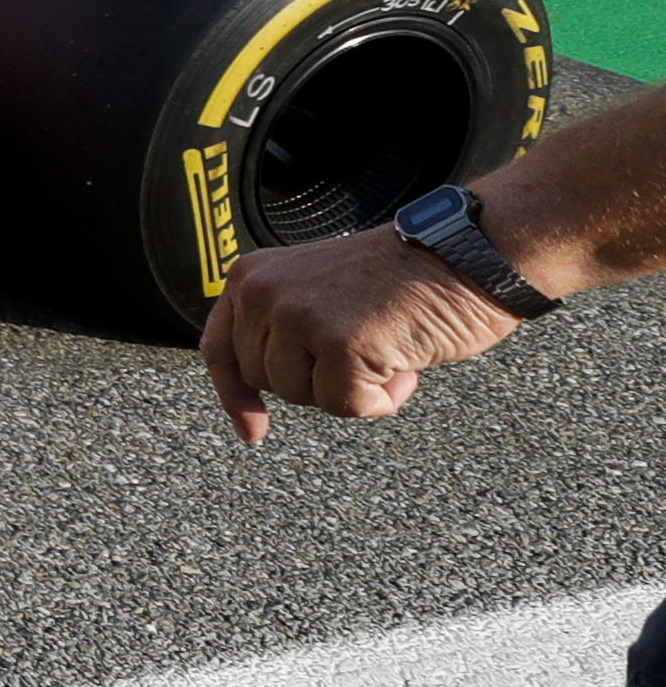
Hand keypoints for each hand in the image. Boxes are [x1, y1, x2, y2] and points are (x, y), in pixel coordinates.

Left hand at [199, 222, 516, 442]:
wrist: (467, 254)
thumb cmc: (408, 277)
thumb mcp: (321, 291)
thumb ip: (284, 323)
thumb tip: (265, 383)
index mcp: (254, 276)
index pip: (221, 348)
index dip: (235, 395)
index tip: (253, 432)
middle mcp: (263, 292)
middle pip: (268, 381)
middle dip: (318, 381)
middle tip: (366, 348)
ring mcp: (297, 316)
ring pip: (303, 397)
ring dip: (352, 389)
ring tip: (387, 347)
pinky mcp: (336, 343)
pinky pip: (345, 406)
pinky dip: (380, 399)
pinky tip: (403, 363)